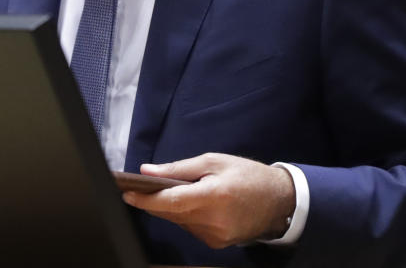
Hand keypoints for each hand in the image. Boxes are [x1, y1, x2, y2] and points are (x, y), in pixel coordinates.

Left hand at [121, 153, 295, 248]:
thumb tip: (148, 172)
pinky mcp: (217, 243)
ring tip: (177, 191)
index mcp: (212, 196)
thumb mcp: (213, 162)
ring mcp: (215, 236)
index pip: (170, 201)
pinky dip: (186, 216)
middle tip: (142, 188)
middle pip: (171, 213)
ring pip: (179, 222)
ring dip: (172, 208)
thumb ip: (179, 168)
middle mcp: (213, 220)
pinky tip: (194, 204)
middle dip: (155, 201)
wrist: (278, 201)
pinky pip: (191, 228)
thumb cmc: (246, 175)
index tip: (127, 193)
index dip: (146, 199)